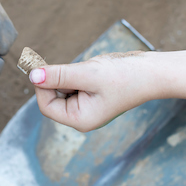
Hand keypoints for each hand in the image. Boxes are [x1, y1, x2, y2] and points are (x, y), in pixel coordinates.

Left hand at [30, 51, 153, 131]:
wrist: (153, 72)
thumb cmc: (126, 77)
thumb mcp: (88, 74)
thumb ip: (58, 75)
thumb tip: (32, 75)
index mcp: (80, 119)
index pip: (46, 105)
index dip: (41, 85)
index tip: (43, 65)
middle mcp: (81, 116)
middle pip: (52, 96)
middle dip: (60, 78)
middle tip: (78, 68)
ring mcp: (87, 106)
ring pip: (63, 86)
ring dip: (72, 73)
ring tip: (93, 70)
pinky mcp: (91, 94)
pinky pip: (74, 81)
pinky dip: (80, 72)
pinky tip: (97, 69)